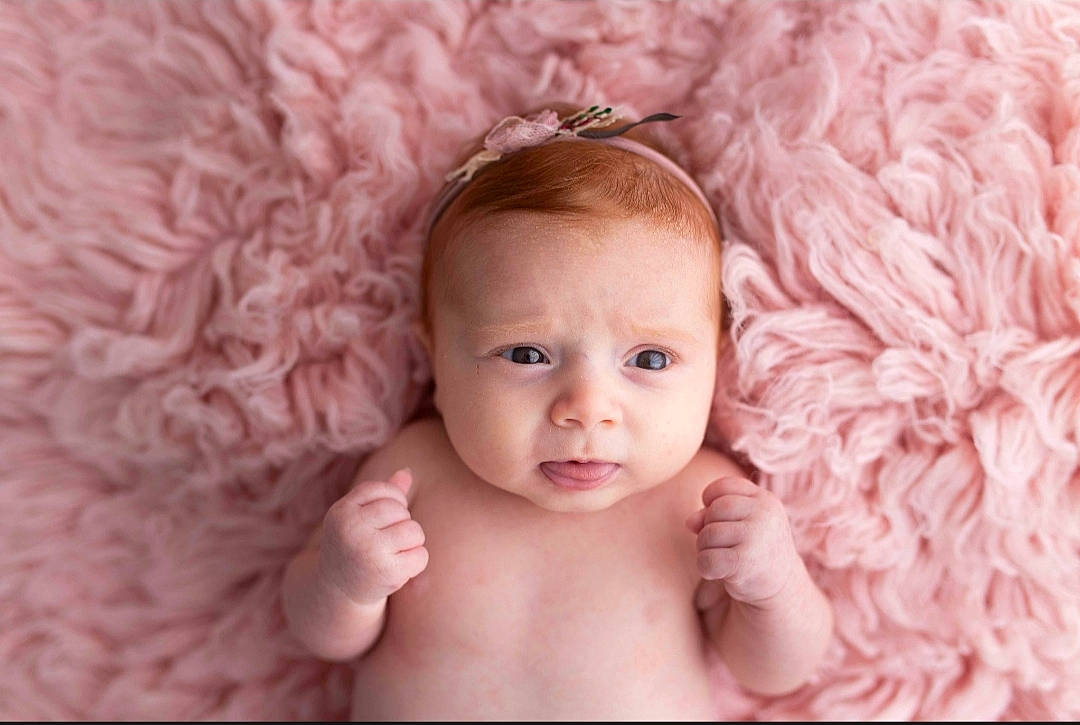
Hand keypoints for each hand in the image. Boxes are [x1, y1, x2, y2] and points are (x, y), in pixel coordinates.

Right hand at [318, 468, 428, 605]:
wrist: (339, 591)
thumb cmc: (354, 545)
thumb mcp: (358, 517)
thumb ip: (382, 494)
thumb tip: (406, 471)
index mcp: (341, 511)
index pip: (382, 489)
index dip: (393, 501)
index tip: (386, 517)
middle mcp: (351, 529)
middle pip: (399, 510)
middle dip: (402, 522)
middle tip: (389, 539)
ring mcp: (367, 551)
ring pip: (413, 530)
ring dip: (412, 541)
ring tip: (396, 552)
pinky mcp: (386, 572)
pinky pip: (421, 555)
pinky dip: (417, 561)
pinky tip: (400, 568)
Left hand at [685, 476, 801, 607]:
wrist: (779, 587)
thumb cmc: (753, 549)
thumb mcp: (738, 524)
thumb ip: (711, 515)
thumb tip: (690, 521)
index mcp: (764, 500)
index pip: (723, 487)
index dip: (712, 502)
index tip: (722, 521)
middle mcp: (764, 514)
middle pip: (714, 510)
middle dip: (708, 528)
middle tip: (722, 545)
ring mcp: (756, 536)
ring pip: (708, 534)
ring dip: (706, 549)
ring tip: (724, 558)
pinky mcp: (745, 561)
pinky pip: (707, 559)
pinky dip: (706, 568)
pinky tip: (720, 573)